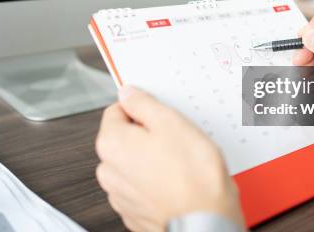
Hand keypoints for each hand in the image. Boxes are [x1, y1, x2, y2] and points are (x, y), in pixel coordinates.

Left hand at [95, 86, 243, 231]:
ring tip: (180, 161)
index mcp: (111, 143)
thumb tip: (129, 94)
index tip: (157, 112)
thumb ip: (143, 103)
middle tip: (175, 137)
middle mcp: (108, 171)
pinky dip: (156, 182)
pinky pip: (143, 187)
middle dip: (146, 135)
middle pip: (124, 138)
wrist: (205, 221)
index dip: (140, 107)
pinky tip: (177, 180)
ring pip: (134, 164)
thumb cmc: (192, 176)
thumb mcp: (171, 122)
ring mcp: (121, 195)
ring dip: (152, 159)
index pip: (116, 110)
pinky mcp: (135, 212)